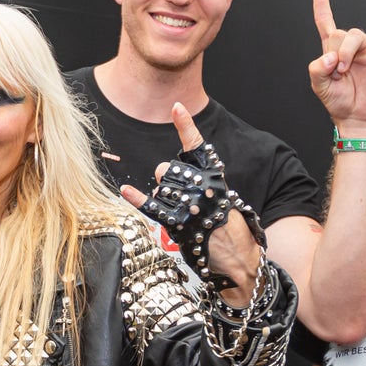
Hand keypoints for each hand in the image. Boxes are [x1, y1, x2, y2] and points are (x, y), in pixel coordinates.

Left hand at [121, 103, 260, 295]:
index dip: (186, 126)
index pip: (198, 146)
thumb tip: (161, 172)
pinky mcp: (178, 224)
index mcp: (214, 175)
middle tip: (182, 199)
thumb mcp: (220, 194)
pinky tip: (127, 191)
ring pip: (160, 188)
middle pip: (166, 170)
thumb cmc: (226, 225)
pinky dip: (137, 199)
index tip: (176, 108)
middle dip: (166, 182)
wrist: (238, 257)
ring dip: (164, 199)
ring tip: (182, 212)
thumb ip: (196, 179)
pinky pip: (152, 207)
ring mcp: (190, 204)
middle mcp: (202, 186)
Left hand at [310, 0, 365, 130]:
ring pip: (354, 35)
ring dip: (347, 51)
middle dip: (335, 51)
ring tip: (345, 70)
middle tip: (337, 72)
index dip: (322, 3)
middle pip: (339, 33)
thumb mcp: (318, 86)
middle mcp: (348, 46)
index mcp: (330, 50)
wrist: (356, 116)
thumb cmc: (337, 101)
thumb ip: (318, 69)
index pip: (325, 20)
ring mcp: (365, 49)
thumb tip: (332, 56)